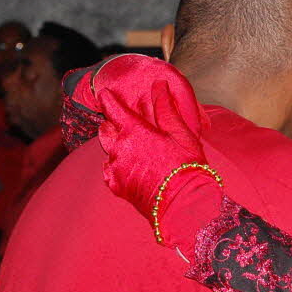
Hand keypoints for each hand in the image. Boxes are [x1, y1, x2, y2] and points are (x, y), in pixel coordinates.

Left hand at [92, 59, 206, 213]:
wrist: (185, 204)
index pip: (113, 109)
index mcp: (134, 131)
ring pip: (109, 150)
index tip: (104, 93)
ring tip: (132, 147)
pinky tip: (131, 167)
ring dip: (117, 146)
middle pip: (107, 129)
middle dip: (113, 124)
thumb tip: (159, 86)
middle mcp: (119, 149)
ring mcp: (115, 169)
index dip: (108, 100)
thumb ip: (166, 108)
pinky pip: (110, 170)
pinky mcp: (117, 186)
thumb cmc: (187, 166)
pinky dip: (117, 166)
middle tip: (123, 123)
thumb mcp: (181, 132)